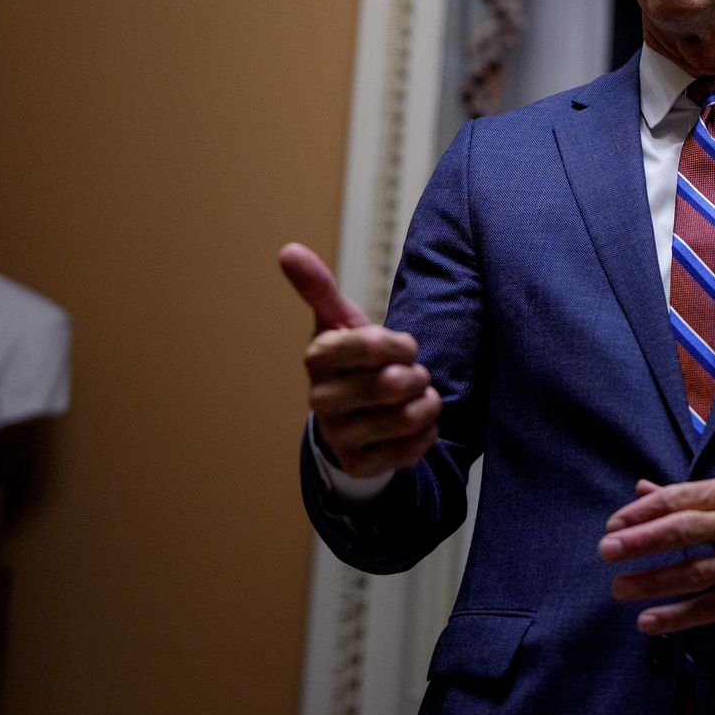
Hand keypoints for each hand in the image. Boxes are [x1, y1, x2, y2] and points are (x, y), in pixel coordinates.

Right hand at [280, 242, 440, 477]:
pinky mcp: (360, 465)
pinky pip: (412, 449)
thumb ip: (318, 288)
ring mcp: (339, 436)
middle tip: (414, 374)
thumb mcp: (338, 322)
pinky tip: (415, 425)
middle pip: (392, 383)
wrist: (349, 419)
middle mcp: (321, 400)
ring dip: (426, 404)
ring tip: (417, 397)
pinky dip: (426, 433)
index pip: (370, 344)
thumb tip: (288, 249)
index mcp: (317, 359)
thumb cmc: (351, 361)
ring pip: (407, 417)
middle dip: (416, 375)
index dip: (399, 344)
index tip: (405, 346)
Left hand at [599, 477, 714, 633]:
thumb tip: (639, 488)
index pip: (679, 498)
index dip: (643, 511)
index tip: (613, 525)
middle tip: (608, 551)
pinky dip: (678, 616)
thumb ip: (685, 496)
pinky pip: (712, 607)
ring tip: (620, 588)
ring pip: (696, 572)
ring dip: (654, 581)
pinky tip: (650, 622)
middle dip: (643, 541)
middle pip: (685, 531)